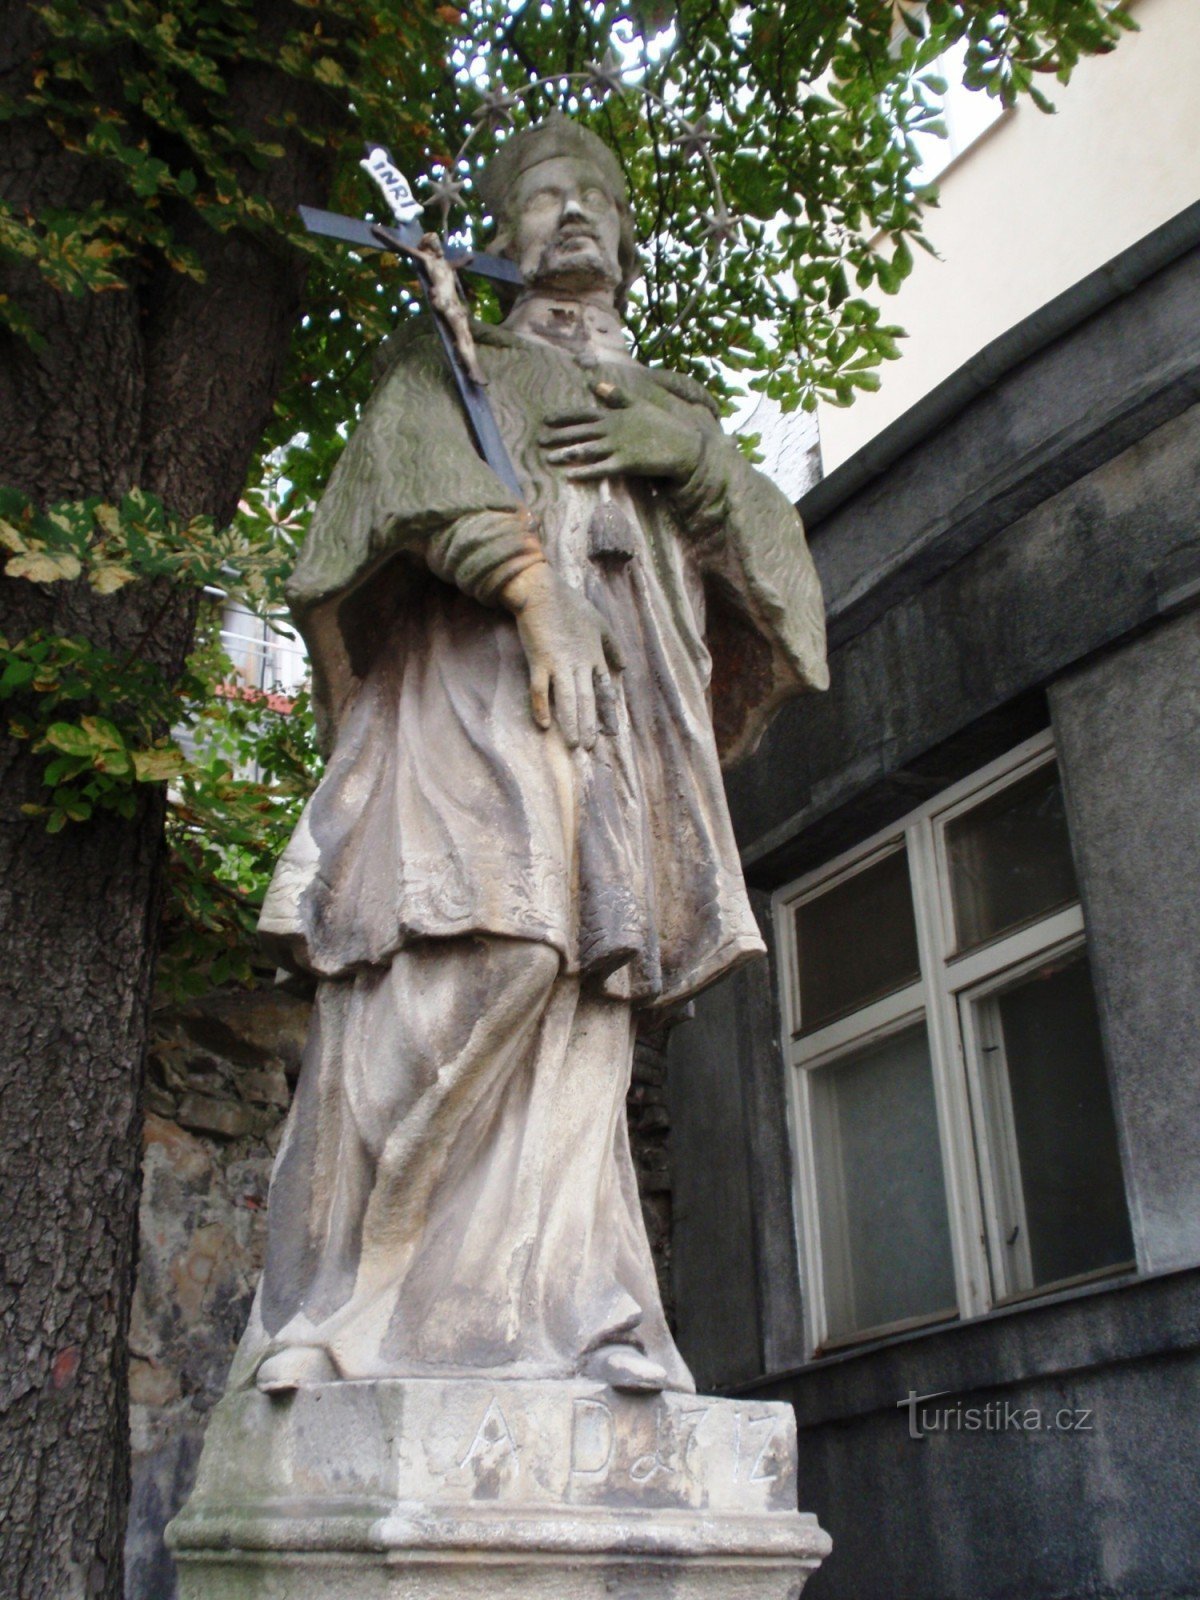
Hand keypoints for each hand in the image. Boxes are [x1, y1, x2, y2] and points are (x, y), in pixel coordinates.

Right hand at [501, 562, 623, 749]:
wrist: (542, 592)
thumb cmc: (570, 605)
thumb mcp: (600, 623)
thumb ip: (613, 645)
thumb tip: (623, 666)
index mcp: (594, 656)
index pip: (604, 689)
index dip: (607, 711)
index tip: (611, 731)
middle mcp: (579, 663)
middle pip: (586, 700)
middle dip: (588, 724)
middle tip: (588, 747)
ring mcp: (558, 663)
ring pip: (567, 699)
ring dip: (570, 722)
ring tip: (572, 744)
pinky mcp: (539, 661)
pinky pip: (540, 689)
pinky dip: (541, 707)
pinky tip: (543, 725)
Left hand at [539, 381, 702, 483]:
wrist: (682, 444)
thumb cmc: (661, 424)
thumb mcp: (639, 403)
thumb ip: (616, 395)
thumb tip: (596, 384)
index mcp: (614, 415)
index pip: (583, 414)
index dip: (563, 417)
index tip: (546, 420)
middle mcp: (612, 429)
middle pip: (580, 433)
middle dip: (558, 437)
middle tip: (539, 442)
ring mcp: (618, 447)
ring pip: (586, 451)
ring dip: (566, 455)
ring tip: (549, 459)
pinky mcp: (626, 463)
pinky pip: (601, 469)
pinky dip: (585, 472)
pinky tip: (570, 476)